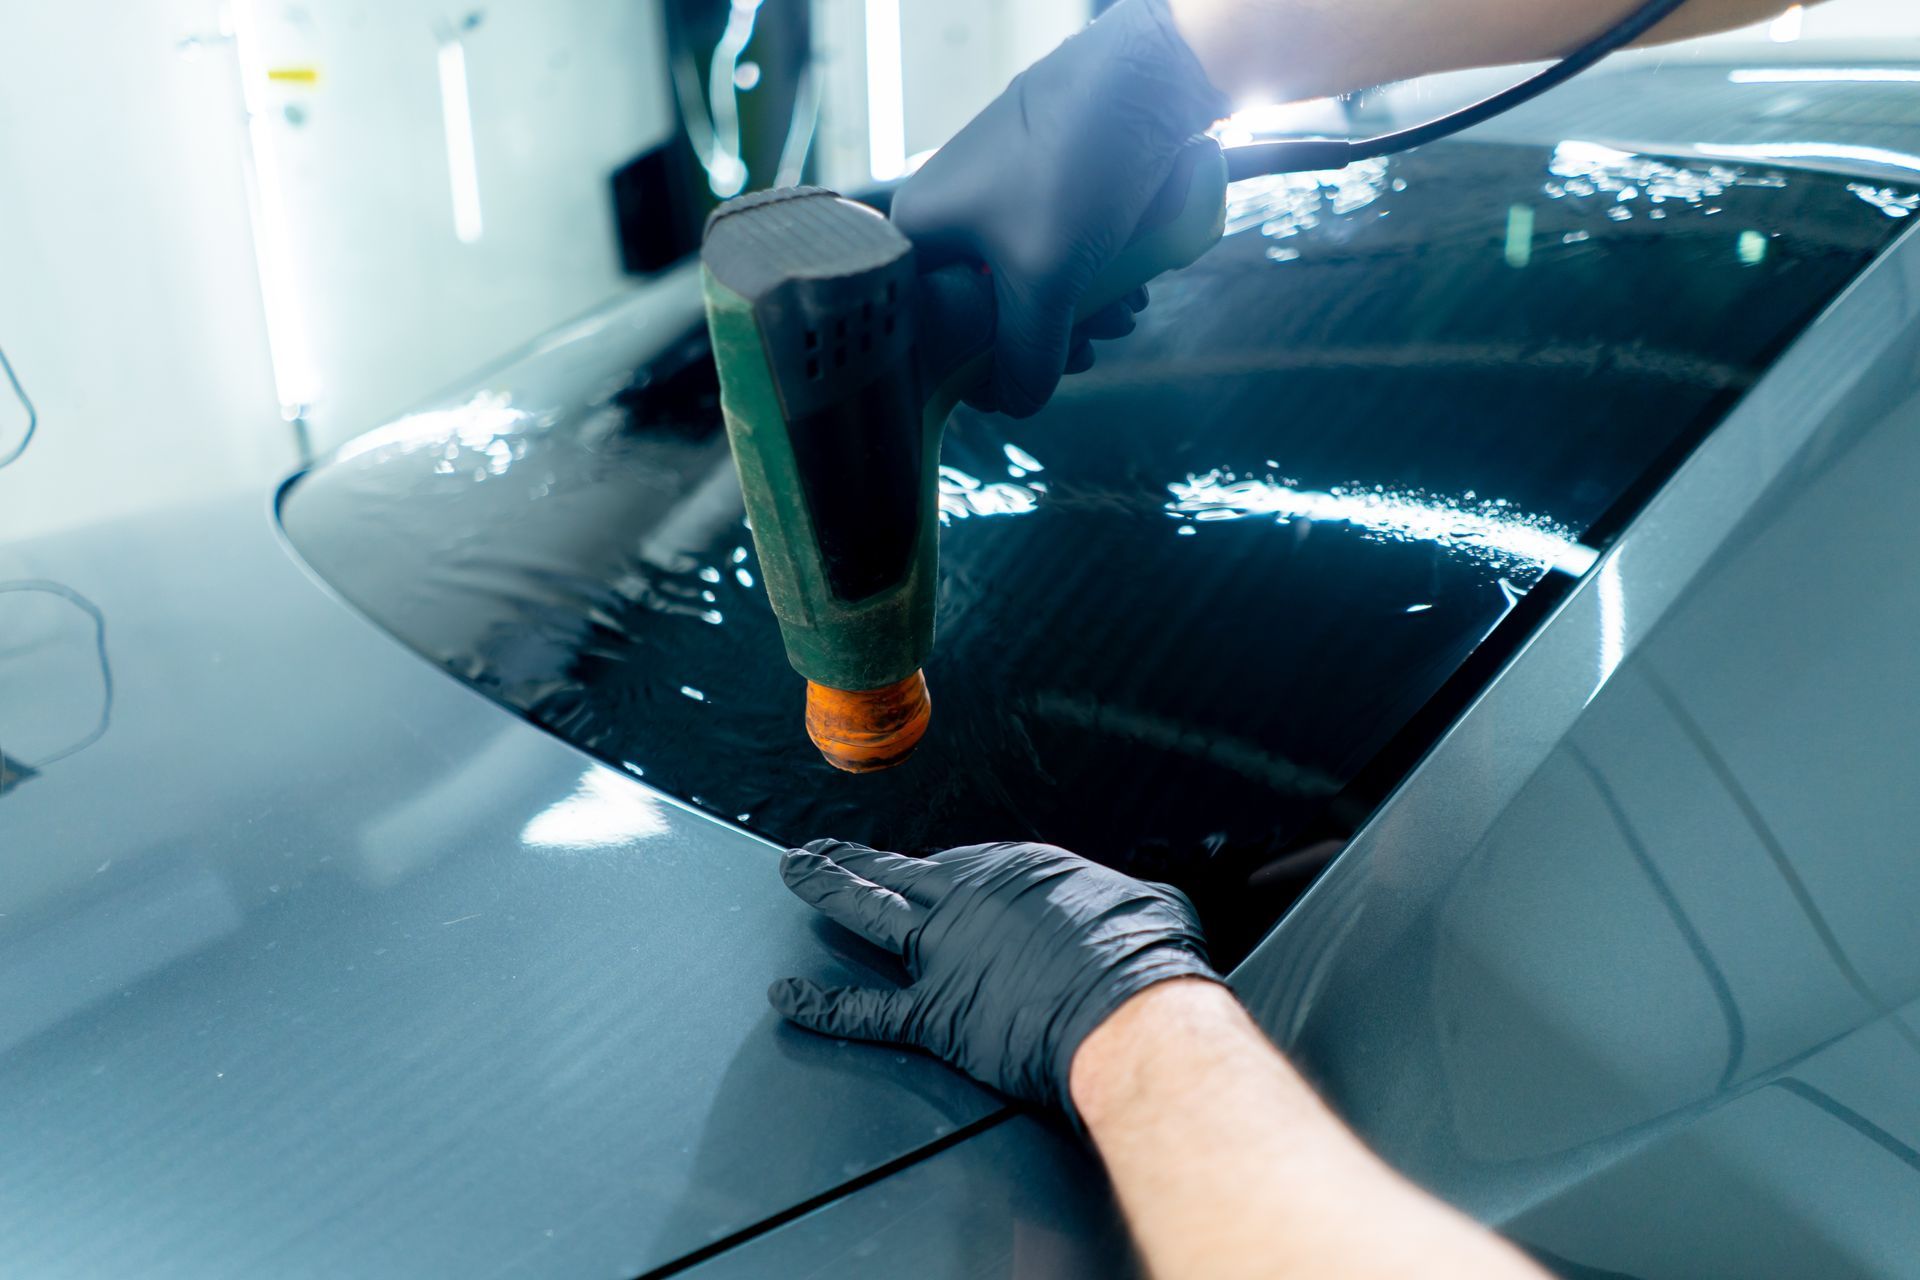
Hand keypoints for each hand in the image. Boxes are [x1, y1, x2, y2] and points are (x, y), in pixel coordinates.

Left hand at [769, 839, 1221, 1119]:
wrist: (1129, 1012)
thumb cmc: (1145, 958)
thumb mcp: (1148, 903)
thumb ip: (1127, 902)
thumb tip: (1153, 905)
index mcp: (1016, 870)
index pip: (957, 864)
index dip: (935, 870)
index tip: (919, 869)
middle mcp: (968, 899)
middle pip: (895, 872)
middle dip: (852, 859)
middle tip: (817, 849)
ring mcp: (943, 951)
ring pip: (867, 912)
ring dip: (826, 889)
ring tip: (795, 873)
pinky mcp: (934, 1011)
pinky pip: (866, 1008)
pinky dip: (823, 1005)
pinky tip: (789, 996)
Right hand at [890, 0, 1226, 417]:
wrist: (1150, 77)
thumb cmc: (1076, 166)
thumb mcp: (1045, 281)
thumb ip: (1025, 357)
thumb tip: (1017, 404)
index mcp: (919, 231)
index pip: (930, 330)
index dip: (977, 367)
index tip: (1024, 384)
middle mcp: (950, 215)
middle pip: (988, 315)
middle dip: (1049, 338)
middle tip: (1089, 348)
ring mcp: (1000, 200)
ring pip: (1035, 288)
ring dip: (1085, 311)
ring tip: (1125, 307)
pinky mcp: (1047, 189)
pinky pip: (1062, 256)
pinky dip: (1097, 277)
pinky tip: (1133, 281)